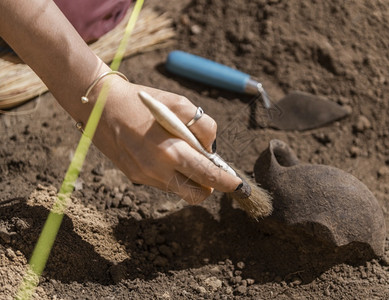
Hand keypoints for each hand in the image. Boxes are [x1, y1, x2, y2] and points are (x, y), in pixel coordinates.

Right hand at [87, 76, 240, 203]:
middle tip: (212, 169)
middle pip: (197, 194)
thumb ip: (202, 127)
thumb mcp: (178, 103)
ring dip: (190, 178)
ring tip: (183, 152)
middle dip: (211, 186)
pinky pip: (164, 183)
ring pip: (180, 189)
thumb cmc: (143, 101)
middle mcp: (156, 170)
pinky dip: (173, 173)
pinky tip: (164, 153)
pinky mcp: (134, 177)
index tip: (239, 186)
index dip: (227, 182)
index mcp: (170, 150)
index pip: (208, 175)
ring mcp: (144, 177)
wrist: (99, 105)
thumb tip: (210, 150)